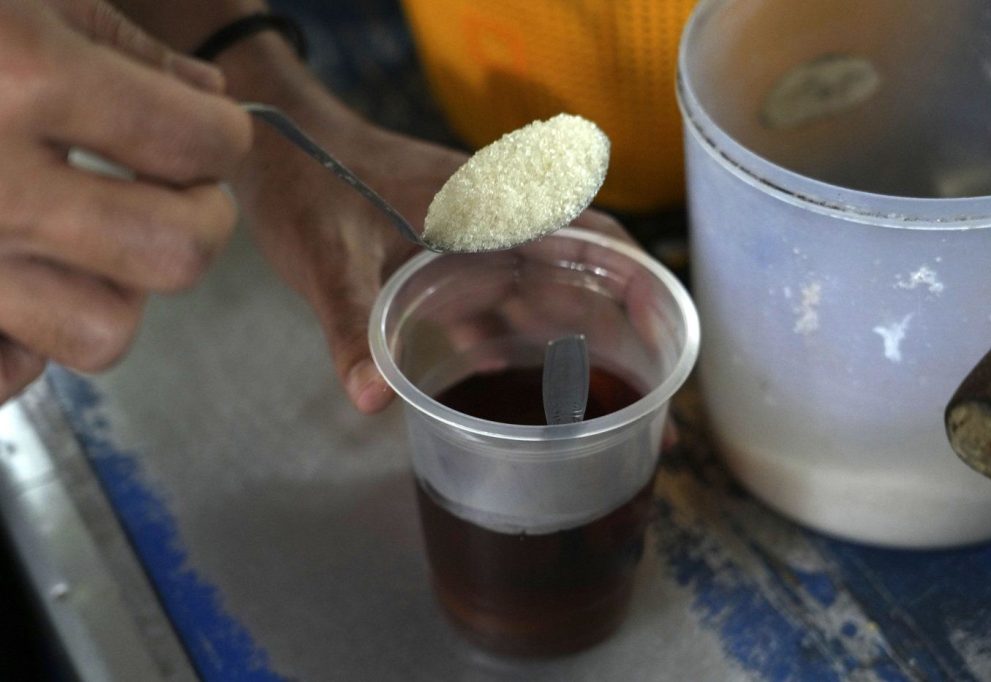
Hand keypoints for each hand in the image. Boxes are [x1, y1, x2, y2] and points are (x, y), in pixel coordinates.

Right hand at [0, 0, 251, 402]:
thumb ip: (117, 38)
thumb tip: (206, 93)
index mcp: (12, 74)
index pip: (197, 142)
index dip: (223, 136)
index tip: (209, 130)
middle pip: (174, 255)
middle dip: (199, 220)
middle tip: (176, 189)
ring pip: (103, 333)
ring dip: (118, 286)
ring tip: (89, 237)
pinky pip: (9, 373)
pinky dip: (26, 338)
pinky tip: (10, 278)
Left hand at [226, 77, 631, 413]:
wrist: (275, 147)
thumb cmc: (307, 182)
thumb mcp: (329, 255)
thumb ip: (355, 323)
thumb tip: (372, 401)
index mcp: (488, 206)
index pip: (588, 234)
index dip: (635, 277)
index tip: (666, 327)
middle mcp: (492, 222)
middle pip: (577, 273)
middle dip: (614, 327)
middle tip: (644, 397)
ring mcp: (469, 242)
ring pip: (538, 293)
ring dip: (568, 338)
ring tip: (596, 402)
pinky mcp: (442, 260)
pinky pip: (492, 304)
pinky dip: (509, 338)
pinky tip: (512, 378)